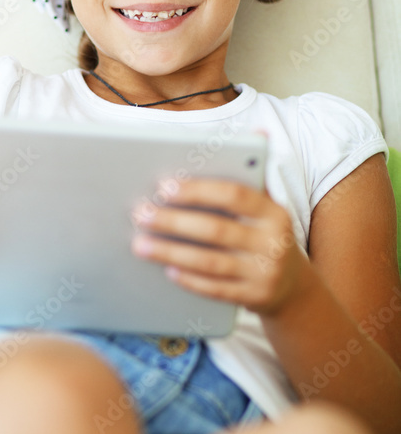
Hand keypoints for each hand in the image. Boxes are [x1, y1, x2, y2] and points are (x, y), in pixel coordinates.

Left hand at [130, 177, 305, 315]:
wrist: (293, 288)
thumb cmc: (265, 237)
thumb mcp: (266, 209)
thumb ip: (251, 178)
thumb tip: (258, 134)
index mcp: (274, 212)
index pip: (235, 195)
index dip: (199, 190)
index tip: (164, 186)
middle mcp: (273, 242)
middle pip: (216, 230)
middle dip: (173, 222)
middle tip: (141, 214)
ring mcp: (265, 273)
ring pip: (211, 262)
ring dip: (171, 252)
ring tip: (140, 244)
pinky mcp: (254, 298)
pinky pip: (216, 290)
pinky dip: (190, 280)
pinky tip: (166, 270)